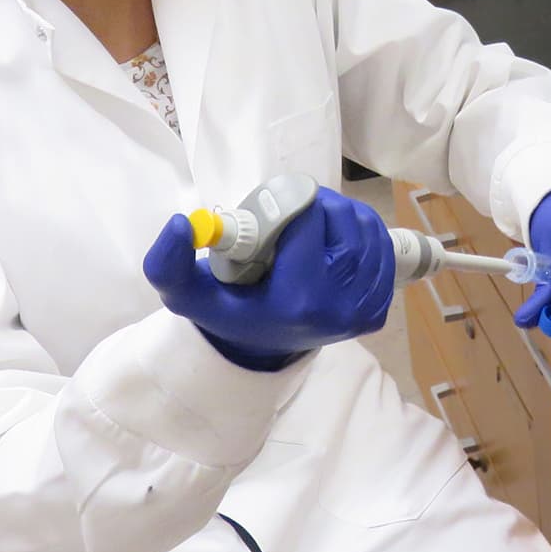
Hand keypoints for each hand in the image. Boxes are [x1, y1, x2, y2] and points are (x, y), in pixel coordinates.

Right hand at [143, 187, 394, 370]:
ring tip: (315, 225)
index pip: (311, 221)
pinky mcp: (377, 311)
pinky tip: (337, 243)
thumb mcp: (187, 294)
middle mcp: (339, 308)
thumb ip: (168, 263)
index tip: (277, 209)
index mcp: (298, 300)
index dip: (293, 202)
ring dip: (343, 216)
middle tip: (298, 209)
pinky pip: (383, 251)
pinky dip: (364, 236)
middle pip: (346, 221)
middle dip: (321, 205)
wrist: (261, 349)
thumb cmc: (228, 311)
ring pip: (368, 230)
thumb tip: (180, 223)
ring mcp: (363, 311)